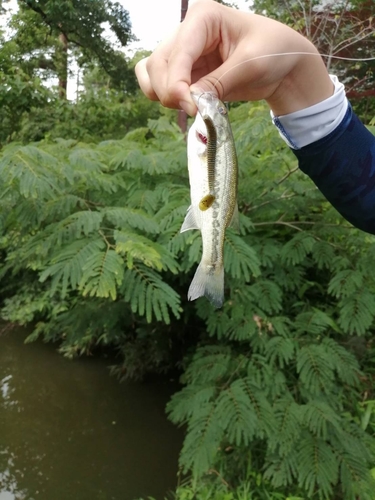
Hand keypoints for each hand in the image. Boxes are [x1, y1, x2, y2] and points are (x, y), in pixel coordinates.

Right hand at [135, 0, 332, 115]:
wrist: (283, 64)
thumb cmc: (273, 52)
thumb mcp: (250, 65)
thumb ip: (218, 83)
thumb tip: (190, 102)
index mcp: (203, 18)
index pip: (177, 53)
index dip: (177, 84)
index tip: (191, 107)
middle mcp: (186, 32)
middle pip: (157, 65)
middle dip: (170, 92)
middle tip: (194, 110)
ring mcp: (182, 52)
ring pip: (151, 75)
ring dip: (164, 95)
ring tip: (192, 105)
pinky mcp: (184, 72)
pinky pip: (157, 84)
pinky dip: (165, 97)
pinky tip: (186, 103)